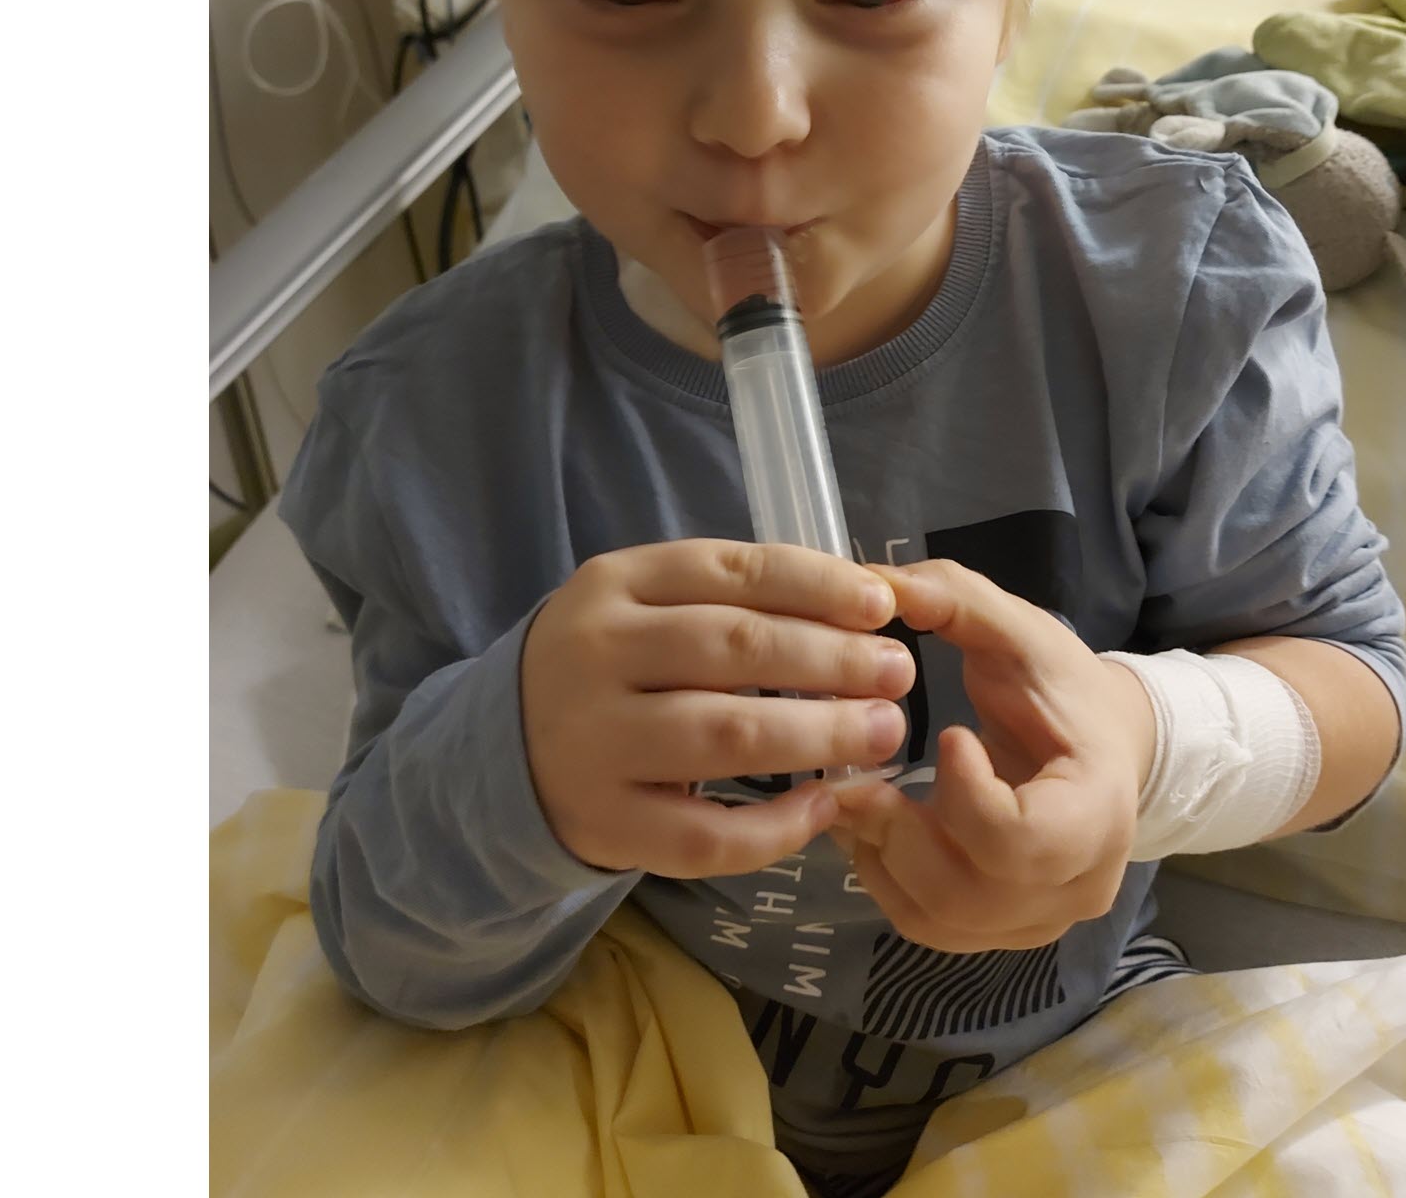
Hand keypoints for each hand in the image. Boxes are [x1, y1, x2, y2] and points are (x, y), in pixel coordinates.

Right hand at [517, 541, 918, 878]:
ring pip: (726, 735)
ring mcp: (593, 742)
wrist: (507, 754)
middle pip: (734, 649)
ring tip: (881, 732)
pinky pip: (706, 833)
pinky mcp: (605, 822)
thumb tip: (864, 608)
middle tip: (898, 677)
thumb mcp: (647, 609)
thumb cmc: (612, 671)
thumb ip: (734, 600)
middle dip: (834, 660)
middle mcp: (594, 655)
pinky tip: (822, 806)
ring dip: (820, 733)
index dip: (818, 585)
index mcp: (611, 585)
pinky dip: (777, 826)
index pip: (730, 571)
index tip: (883, 606)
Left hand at [830, 560, 1150, 952]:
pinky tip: (875, 830)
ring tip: (862, 799)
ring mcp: (1042, 917)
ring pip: (941, 918)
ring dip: (882, 858)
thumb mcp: (1019, 631)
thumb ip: (957, 599)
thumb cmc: (1061, 689)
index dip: (967, 797)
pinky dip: (885, 881)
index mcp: (1099, 809)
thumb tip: (873, 581)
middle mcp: (1080, 880)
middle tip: (864, 780)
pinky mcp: (1002, 930)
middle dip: (899, 833)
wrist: (1103, 745)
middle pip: (971, 891)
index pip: (1025, 841)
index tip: (948, 736)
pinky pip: (928, 927)